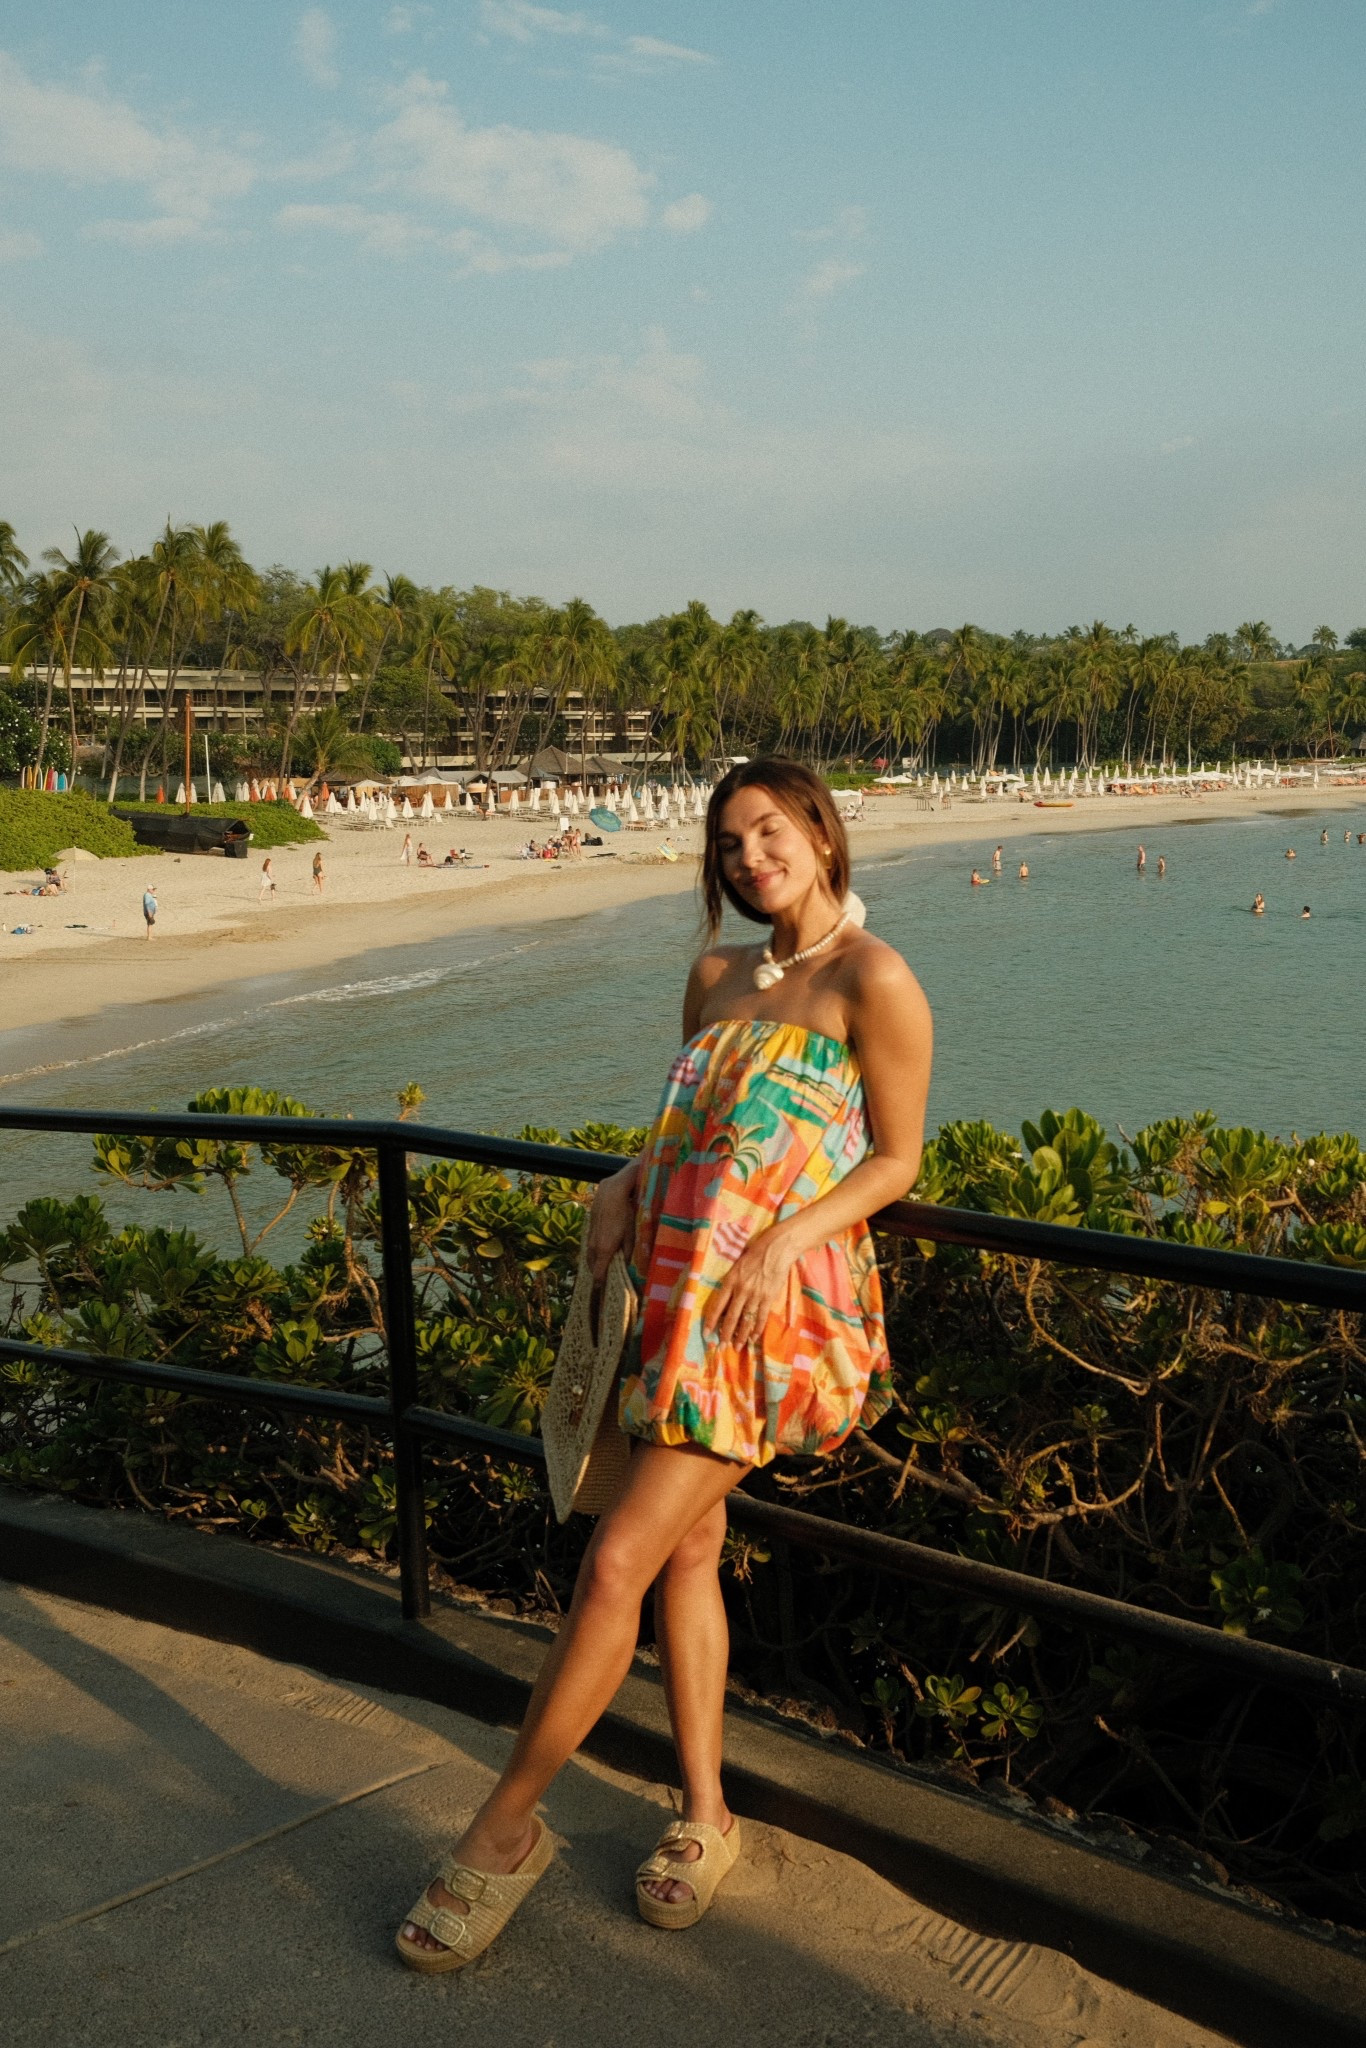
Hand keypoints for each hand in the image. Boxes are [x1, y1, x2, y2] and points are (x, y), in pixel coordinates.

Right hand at [586, 1163, 637, 1283]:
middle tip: (607, 1284)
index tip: (606, 1293)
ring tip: (604, 1271)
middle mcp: (594, 1246)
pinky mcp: (589, 1230)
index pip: (598, 1274)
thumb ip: (628, 1252)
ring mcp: (589, 1238)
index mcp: (604, 1250)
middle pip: (592, 1268)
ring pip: (589, 1258)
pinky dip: (594, 1255)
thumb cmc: (624, 1213)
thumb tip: (627, 1268)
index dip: (601, 1285)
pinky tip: (602, 1254)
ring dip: (595, 1265)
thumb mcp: (631, 1234)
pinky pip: (589, 1248)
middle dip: (598, 1276)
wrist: (610, 1193)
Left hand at [704, 1221, 800, 1347]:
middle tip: (721, 1347)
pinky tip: (753, 1338)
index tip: (706, 1333)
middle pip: (730, 1317)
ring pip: (745, 1320)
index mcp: (730, 1281)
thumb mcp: (737, 1266)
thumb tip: (726, 1300)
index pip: (717, 1306)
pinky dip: (757, 1329)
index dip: (711, 1321)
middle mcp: (741, 1290)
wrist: (776, 1248)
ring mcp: (755, 1295)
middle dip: (725, 1334)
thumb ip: (731, 1282)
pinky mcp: (768, 1297)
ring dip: (740, 1336)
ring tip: (736, 1347)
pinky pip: (761, 1317)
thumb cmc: (755, 1253)